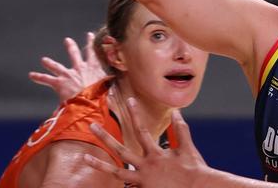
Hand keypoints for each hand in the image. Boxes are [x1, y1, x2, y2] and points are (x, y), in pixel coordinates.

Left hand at [29, 32, 105, 101]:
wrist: (89, 102)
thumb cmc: (101, 96)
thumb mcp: (109, 87)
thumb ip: (111, 83)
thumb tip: (119, 82)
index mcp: (93, 68)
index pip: (93, 53)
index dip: (91, 43)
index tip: (89, 35)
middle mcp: (80, 68)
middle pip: (74, 54)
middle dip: (70, 47)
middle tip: (67, 40)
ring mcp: (69, 75)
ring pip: (57, 67)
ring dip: (50, 63)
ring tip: (44, 60)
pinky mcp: (60, 83)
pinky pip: (47, 79)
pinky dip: (39, 77)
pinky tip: (31, 75)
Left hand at [84, 103, 210, 187]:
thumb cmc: (194, 169)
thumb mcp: (187, 147)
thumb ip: (180, 129)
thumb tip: (176, 111)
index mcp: (155, 154)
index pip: (141, 129)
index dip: (135, 113)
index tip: (129, 98)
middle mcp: (145, 167)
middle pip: (120, 150)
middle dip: (105, 137)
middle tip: (91, 126)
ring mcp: (142, 182)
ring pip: (116, 172)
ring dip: (99, 165)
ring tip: (84, 158)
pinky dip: (116, 186)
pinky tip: (99, 182)